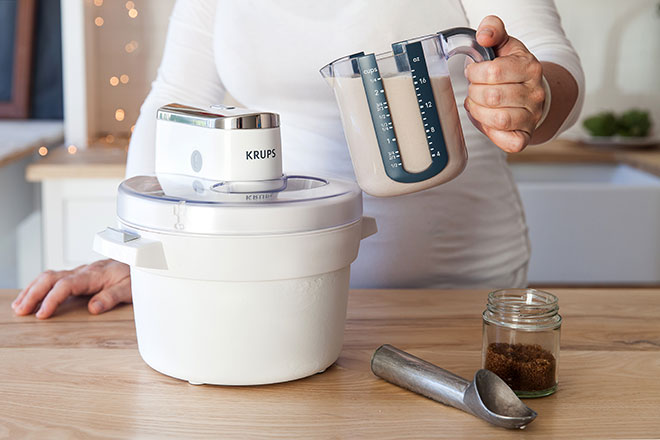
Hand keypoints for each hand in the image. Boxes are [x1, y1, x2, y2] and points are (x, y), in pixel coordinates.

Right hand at [11, 259, 130, 318]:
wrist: (141, 262)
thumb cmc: (135, 275)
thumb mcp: (130, 288)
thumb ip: (112, 297)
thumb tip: (93, 308)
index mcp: (93, 275)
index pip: (66, 285)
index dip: (52, 299)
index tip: (42, 314)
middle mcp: (83, 272)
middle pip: (50, 278)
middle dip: (33, 294)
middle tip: (21, 311)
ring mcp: (80, 273)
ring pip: (49, 277)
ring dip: (32, 290)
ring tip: (19, 306)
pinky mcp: (79, 276)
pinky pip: (54, 279)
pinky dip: (39, 287)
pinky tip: (33, 296)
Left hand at [464, 15, 545, 152]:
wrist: (535, 94)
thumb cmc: (514, 70)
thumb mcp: (505, 44)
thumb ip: (493, 30)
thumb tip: (484, 35)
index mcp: (529, 67)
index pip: (493, 71)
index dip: (474, 73)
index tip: (474, 73)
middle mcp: (535, 93)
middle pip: (492, 97)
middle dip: (474, 93)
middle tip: (475, 90)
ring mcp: (532, 117)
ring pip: (498, 120)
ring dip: (479, 113)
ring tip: (478, 105)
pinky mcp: (526, 136)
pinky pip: (508, 142)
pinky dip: (492, 134)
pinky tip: (488, 121)